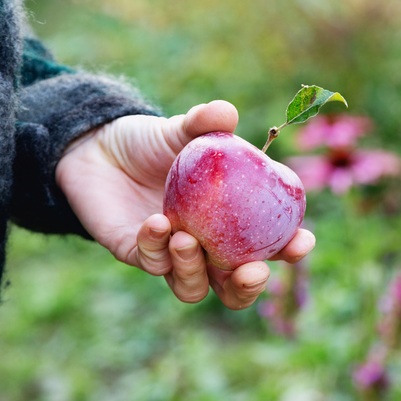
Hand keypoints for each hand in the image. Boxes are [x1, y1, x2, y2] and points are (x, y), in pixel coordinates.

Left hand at [55, 100, 315, 308]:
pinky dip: (156, 247)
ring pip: (192, 288)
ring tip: (186, 239)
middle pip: (234, 288)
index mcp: (229, 222)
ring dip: (193, 271)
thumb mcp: (180, 130)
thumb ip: (203, 123)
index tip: (303, 241)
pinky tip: (156, 222)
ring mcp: (170, 256)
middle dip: (248, 288)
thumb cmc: (150, 142)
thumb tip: (226, 112)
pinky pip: (151, 263)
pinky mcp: (136, 254)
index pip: (269, 245)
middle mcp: (204, 247)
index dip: (290, 250)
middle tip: (252, 271)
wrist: (98, 148)